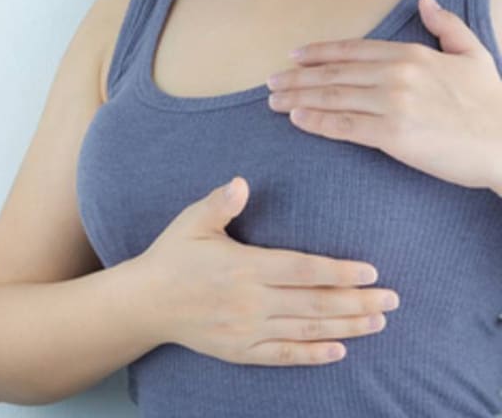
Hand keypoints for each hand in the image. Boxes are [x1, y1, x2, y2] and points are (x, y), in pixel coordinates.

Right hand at [129, 176, 398, 365]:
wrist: (144, 302)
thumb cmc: (171, 256)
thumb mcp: (191, 222)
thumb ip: (220, 203)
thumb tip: (242, 182)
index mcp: (242, 267)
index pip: (302, 269)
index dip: (339, 271)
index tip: (371, 271)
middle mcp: (249, 301)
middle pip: (314, 302)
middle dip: (357, 301)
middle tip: (393, 299)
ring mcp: (246, 329)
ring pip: (305, 329)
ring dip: (346, 326)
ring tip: (378, 321)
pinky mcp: (240, 350)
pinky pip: (282, 355)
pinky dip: (312, 354)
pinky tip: (339, 351)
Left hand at [265, 0, 501, 192]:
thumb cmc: (490, 102)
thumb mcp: (472, 53)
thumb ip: (446, 24)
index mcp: (411, 54)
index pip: (352, 50)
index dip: (318, 52)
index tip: (293, 56)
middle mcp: (397, 75)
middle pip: (333, 73)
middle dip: (296, 78)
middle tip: (270, 83)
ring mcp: (393, 104)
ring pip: (332, 97)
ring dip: (297, 98)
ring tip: (273, 101)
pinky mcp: (392, 134)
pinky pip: (344, 126)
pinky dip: (316, 121)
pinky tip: (296, 119)